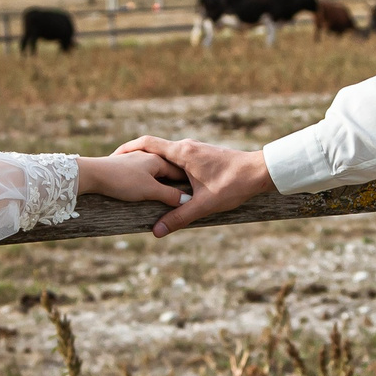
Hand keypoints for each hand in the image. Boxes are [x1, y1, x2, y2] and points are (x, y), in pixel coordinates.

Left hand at [76, 151, 187, 211]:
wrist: (92, 174)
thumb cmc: (122, 181)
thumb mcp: (149, 190)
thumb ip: (169, 195)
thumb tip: (187, 200)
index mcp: (157, 160)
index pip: (179, 172)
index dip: (188, 185)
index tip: (195, 196)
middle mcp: (147, 156)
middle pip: (167, 172)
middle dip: (174, 184)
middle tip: (182, 199)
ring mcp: (134, 160)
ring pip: (153, 172)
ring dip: (159, 184)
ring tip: (163, 197)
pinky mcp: (123, 165)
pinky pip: (141, 174)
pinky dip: (146, 182)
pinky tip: (144, 190)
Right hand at [112, 136, 273, 236]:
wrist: (262, 171)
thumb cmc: (235, 184)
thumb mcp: (205, 204)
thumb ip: (179, 217)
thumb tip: (157, 231)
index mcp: (182, 152)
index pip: (147, 144)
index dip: (127, 149)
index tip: (113, 157)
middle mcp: (187, 146)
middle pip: (154, 148)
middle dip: (137, 158)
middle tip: (120, 169)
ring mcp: (196, 149)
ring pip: (167, 154)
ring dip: (153, 164)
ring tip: (138, 178)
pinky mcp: (204, 155)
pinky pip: (178, 158)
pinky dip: (167, 167)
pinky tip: (165, 182)